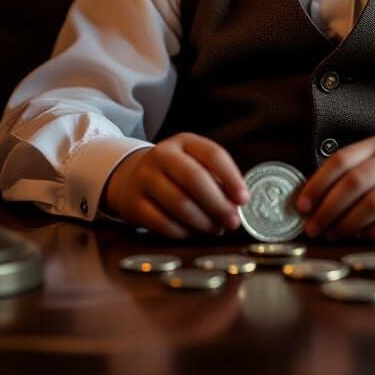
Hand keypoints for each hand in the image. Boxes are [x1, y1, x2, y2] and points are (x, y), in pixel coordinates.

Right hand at [100, 132, 248, 237]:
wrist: (130, 177)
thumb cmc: (175, 173)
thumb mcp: (194, 163)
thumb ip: (216, 179)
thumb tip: (237, 205)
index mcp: (184, 142)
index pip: (213, 154)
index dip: (231, 177)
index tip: (244, 199)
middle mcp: (162, 156)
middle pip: (194, 179)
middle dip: (218, 204)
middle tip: (233, 221)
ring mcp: (145, 179)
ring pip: (179, 203)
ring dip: (203, 222)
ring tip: (216, 229)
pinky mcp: (134, 205)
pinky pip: (163, 224)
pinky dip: (183, 232)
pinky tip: (193, 233)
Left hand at [296, 136, 374, 240]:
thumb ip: (352, 177)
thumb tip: (310, 203)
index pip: (341, 160)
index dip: (318, 184)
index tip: (301, 206)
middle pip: (355, 182)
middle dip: (328, 208)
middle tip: (313, 229)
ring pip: (374, 203)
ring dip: (348, 224)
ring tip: (333, 236)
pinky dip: (374, 233)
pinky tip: (362, 240)